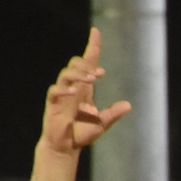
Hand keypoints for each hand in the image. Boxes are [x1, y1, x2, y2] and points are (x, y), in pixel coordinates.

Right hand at [41, 30, 130, 155]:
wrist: (66, 147)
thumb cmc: (82, 134)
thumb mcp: (102, 124)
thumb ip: (113, 114)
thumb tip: (128, 105)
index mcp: (85, 89)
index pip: (87, 62)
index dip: (92, 47)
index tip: (96, 32)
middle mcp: (73, 88)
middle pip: (75, 64)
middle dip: (87, 64)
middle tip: (100, 74)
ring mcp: (62, 95)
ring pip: (65, 74)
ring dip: (79, 74)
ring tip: (92, 79)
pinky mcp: (53, 104)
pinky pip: (55, 91)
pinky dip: (64, 89)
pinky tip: (75, 92)